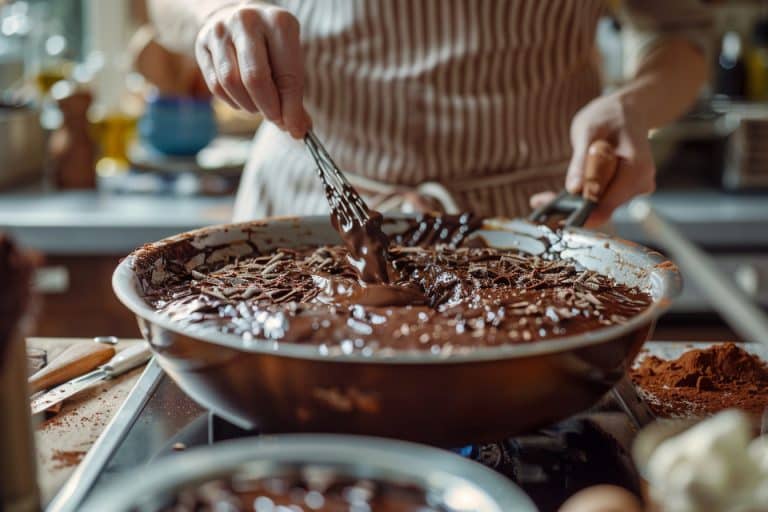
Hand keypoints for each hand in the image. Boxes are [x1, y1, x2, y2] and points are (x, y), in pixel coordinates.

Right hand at [194, 3, 310, 137]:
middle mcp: (248, 21)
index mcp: (279, 23)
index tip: (295, 128)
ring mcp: (221, 30)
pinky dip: (233, 101)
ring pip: (232, 83)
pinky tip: (243, 99)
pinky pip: (216, 85)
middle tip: (276, 119)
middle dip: (269, 108)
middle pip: (255, 79)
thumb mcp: (290, 60)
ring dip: (249, 106)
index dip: (291, 108)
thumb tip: (299, 128)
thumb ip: (294, 94)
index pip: (287, 75)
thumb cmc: (272, 46)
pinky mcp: (202, 43)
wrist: (239, 18)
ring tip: (259, 106)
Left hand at [530, 93, 655, 225]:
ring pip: (597, 206)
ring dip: (571, 202)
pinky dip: (577, 196)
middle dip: (569, 207)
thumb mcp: (589, 130)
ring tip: (541, 199)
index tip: (552, 214)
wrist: (627, 110)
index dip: (579, 214)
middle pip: (600, 208)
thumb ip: (581, 160)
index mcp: (637, 170)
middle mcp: (640, 184)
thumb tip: (574, 189)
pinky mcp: (622, 191)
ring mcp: (633, 189)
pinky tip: (553, 195)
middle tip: (536, 202)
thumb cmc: (609, 115)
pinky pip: (597, 200)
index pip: (606, 206)